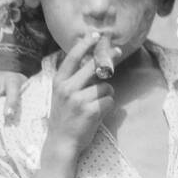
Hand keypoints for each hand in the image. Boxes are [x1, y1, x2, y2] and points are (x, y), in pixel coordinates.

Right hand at [44, 31, 114, 159]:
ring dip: (107, 94)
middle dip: (109, 57)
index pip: (73, 57)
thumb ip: (73, 79)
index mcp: (59, 81)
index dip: (85, 44)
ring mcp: (78, 99)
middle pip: (94, 66)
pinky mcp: (90, 111)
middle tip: (118, 51)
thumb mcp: (61, 95)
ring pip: (106, 86)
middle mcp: (67, 88)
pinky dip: (108, 106)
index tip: (95, 34)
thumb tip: (91, 61)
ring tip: (98, 104)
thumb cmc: (64, 117)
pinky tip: (100, 113)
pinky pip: (109, 101)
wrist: (61, 142)